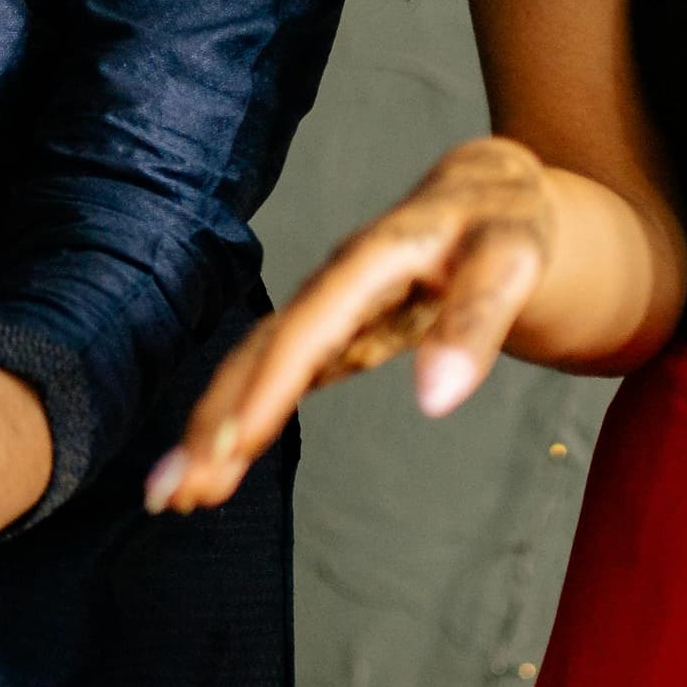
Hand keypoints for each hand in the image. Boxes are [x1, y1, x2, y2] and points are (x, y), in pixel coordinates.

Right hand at [152, 136, 559, 514]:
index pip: (310, 328)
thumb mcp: (511, 264)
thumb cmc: (505, 226)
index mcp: (372, 257)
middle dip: (215, 419)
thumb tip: (436, 401)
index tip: (233, 446)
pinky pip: (273, 374)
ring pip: (255, 365)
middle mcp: (333, 281)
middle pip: (261, 351)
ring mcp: (325, 306)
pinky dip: (240, 417)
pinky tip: (214, 464)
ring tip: (175, 493)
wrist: (491, 193)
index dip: (268, 387)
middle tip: (177, 490)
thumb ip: (475, 322)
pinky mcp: (328, 329)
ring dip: (213, 427)